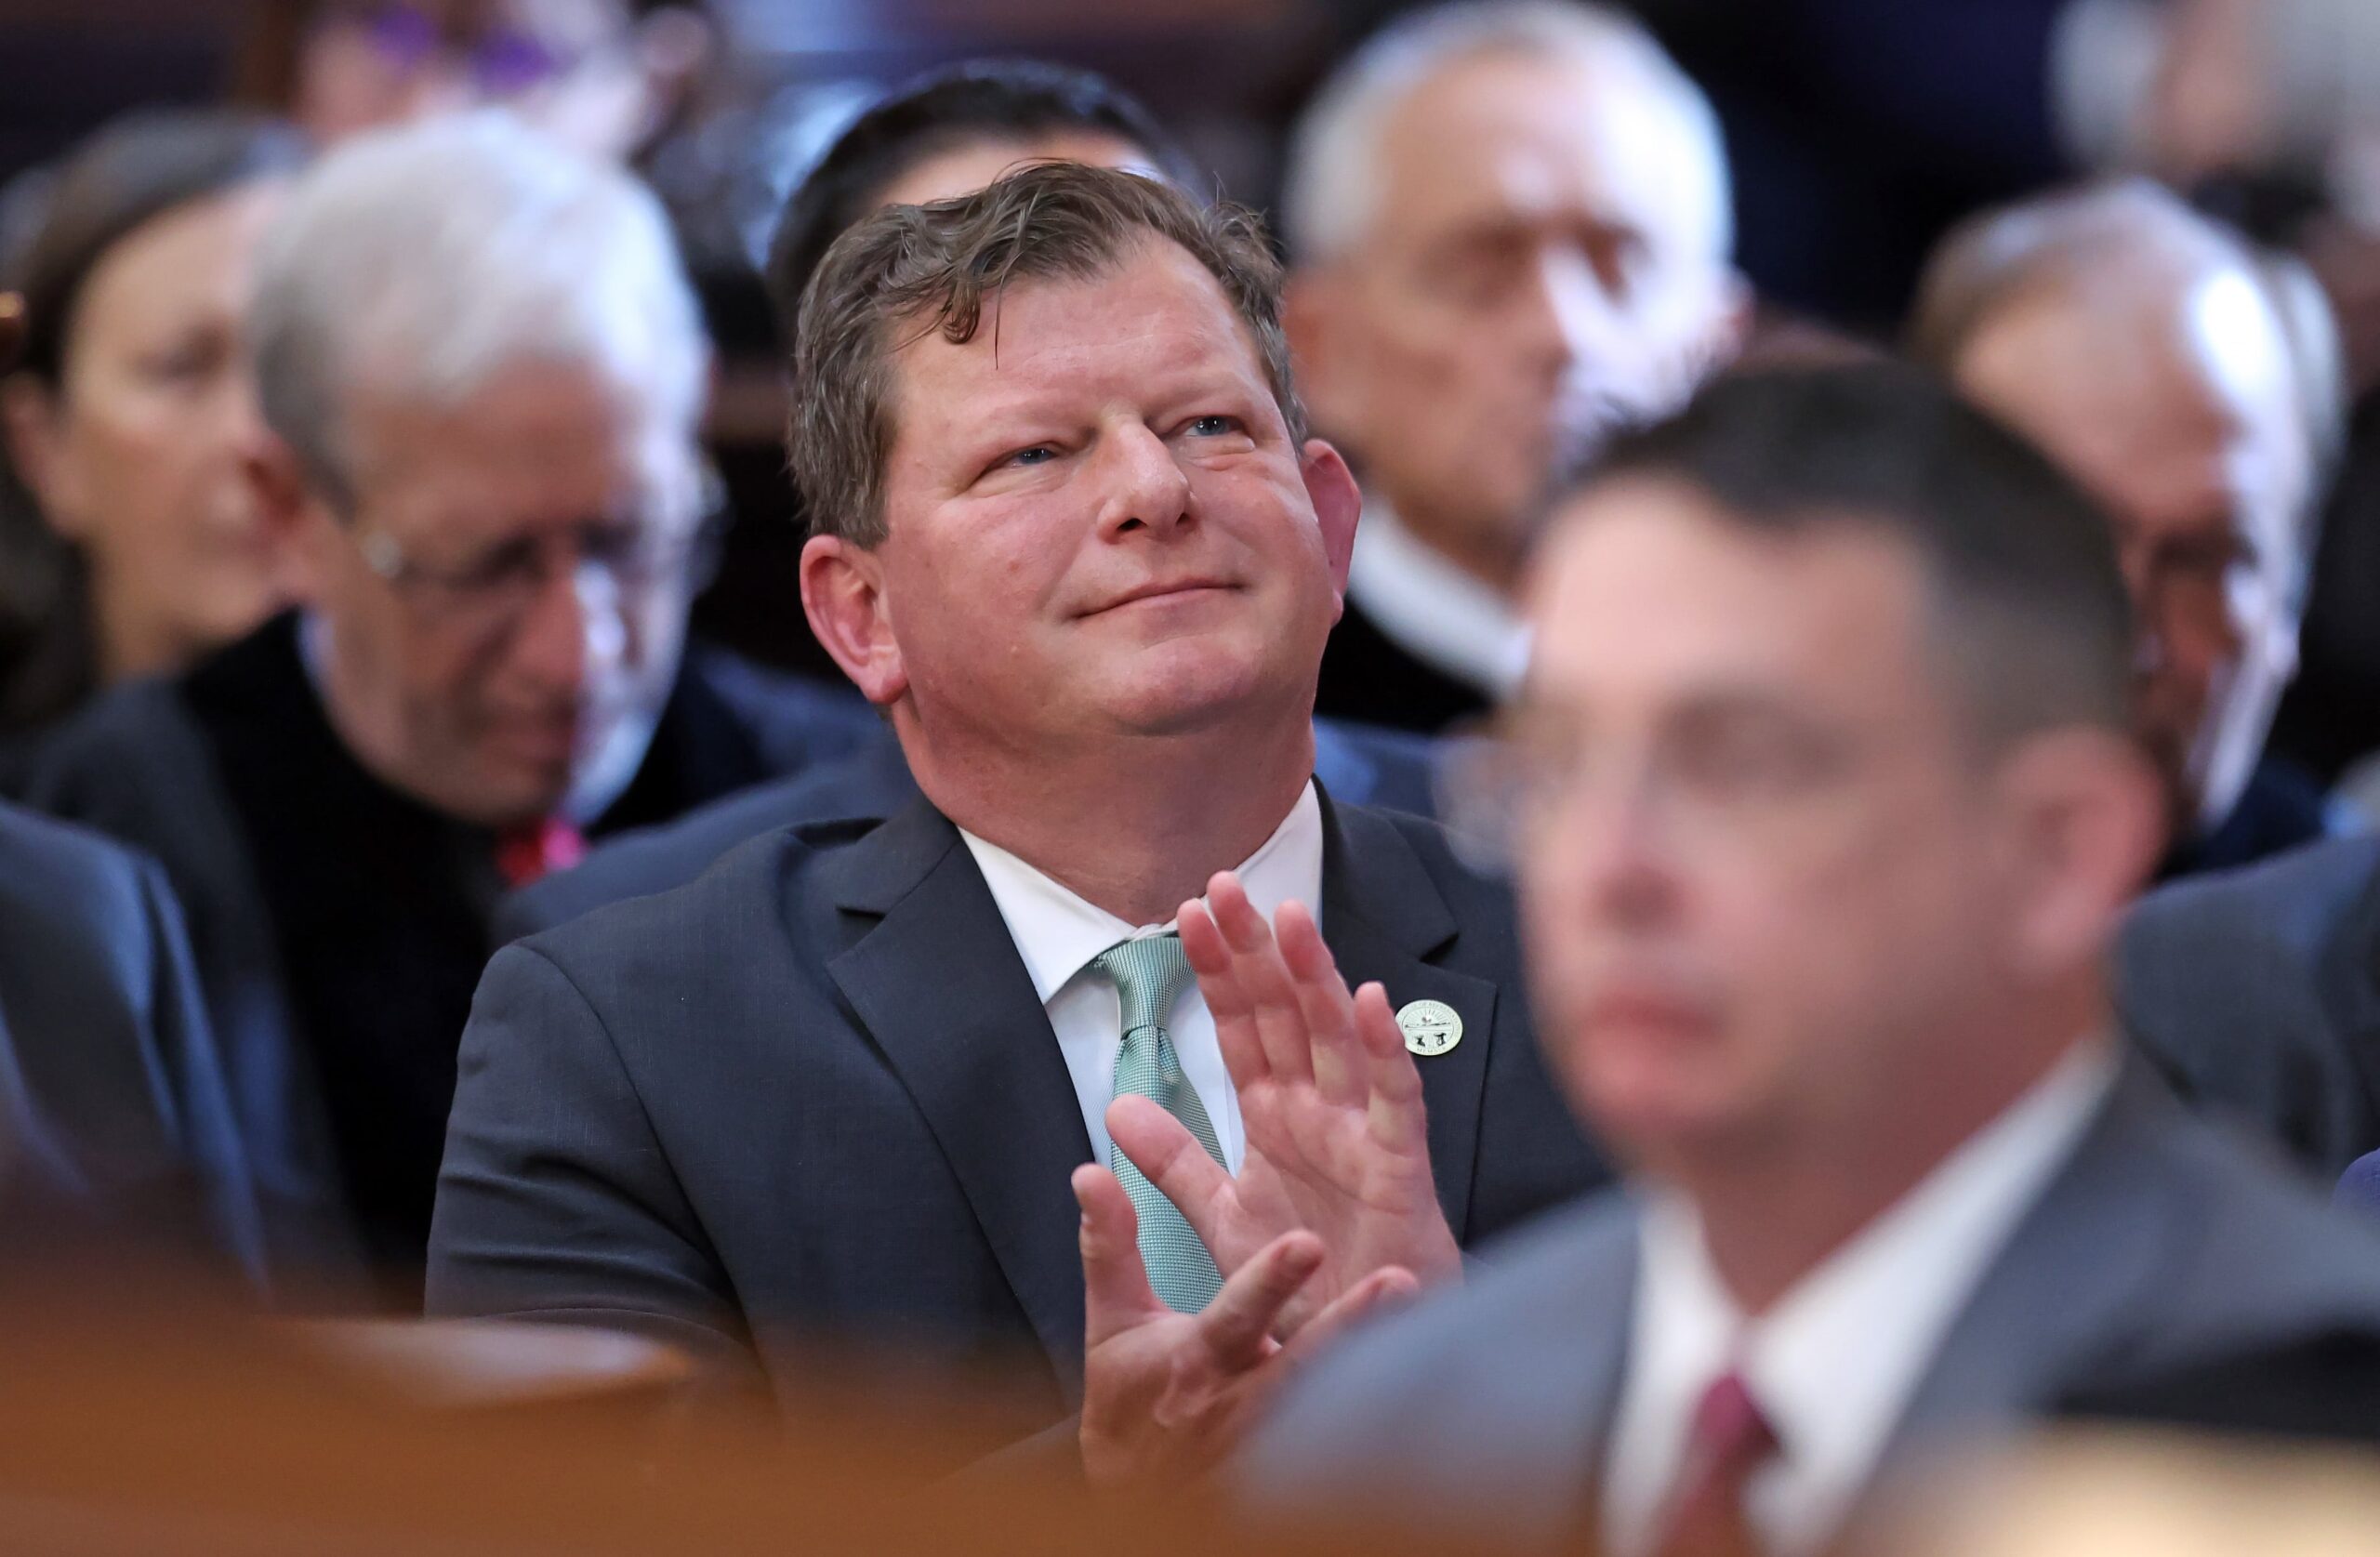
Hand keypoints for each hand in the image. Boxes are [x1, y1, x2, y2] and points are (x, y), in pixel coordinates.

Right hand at [1073, 1164, 1414, 1486]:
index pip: (1237, 1315)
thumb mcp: (1111, 1322)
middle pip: (1307, 1362)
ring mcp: (1280, 1437)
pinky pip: (1352, 1434)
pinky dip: (1382, 1405)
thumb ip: (1110, 1246)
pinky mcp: (1304, 1458)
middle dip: (1351, 1322)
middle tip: (1397, 1280)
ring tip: (1421, 1313)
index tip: (1307, 1242)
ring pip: (1338, 1401)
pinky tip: (1422, 1371)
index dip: (1271, 1280)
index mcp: (1198, 1360)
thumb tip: (1092, 1176)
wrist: (1139, 1497)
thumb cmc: (1130, 1403)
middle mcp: (1246, 1400)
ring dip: (1379, 1361)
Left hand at [1108, 871, 1461, 1342]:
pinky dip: (1383, 1049)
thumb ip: (1175, 1161)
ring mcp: (1361, 1129)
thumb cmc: (1305, 1275)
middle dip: (1256, 948)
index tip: (1185, 911)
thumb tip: (1116, 1107)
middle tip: (1225, 884)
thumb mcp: (1221, 1214)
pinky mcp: (1401, 1165)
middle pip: (1285, 1010)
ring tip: (1289, 917)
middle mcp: (1318, 1106)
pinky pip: (1396, 1097)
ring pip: (1336, 1036)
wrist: (1359, 1346)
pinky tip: (1367, 1002)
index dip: (1216, 968)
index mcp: (1275, 1110)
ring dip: (1315, 975)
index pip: (1241, 1023)